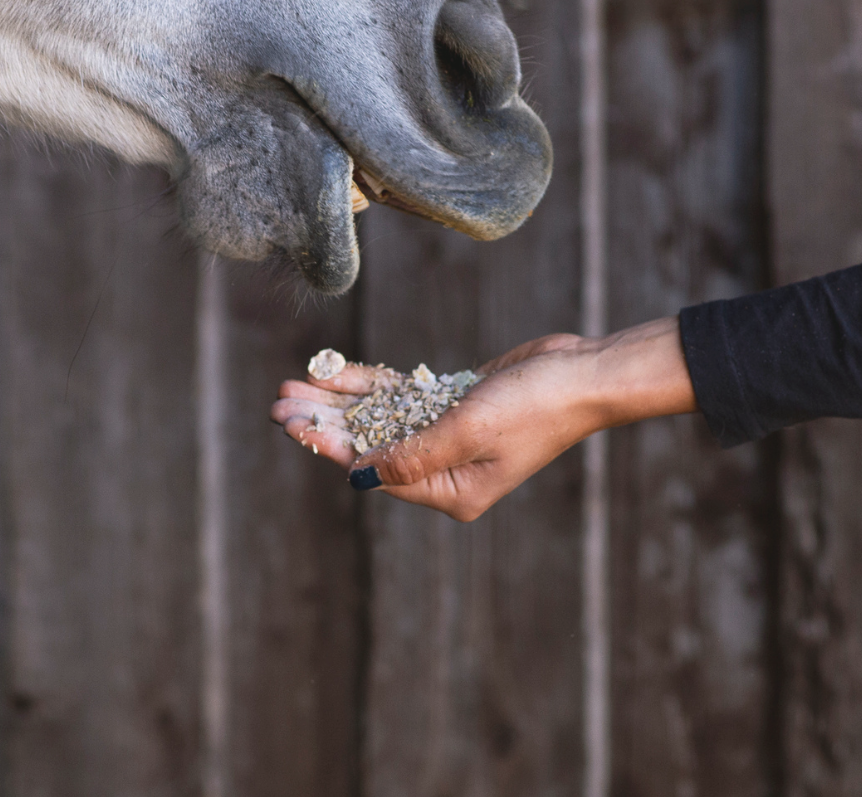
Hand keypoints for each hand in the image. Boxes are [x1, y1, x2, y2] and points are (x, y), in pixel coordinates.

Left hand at [271, 318, 695, 520]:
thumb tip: (360, 474)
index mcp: (452, 491)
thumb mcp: (470, 431)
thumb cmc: (537, 406)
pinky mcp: (453, 403)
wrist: (582, 373)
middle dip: (324, 421)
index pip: (375, 469)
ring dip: (339, 400)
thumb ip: (414, 454)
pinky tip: (334, 370)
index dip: (330, 444)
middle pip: (369, 444)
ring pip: (380, 418)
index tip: (294, 423)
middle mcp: (445, 468)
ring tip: (294, 383)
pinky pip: (402, 397)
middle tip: (279, 400)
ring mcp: (448, 434)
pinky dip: (370, 384)